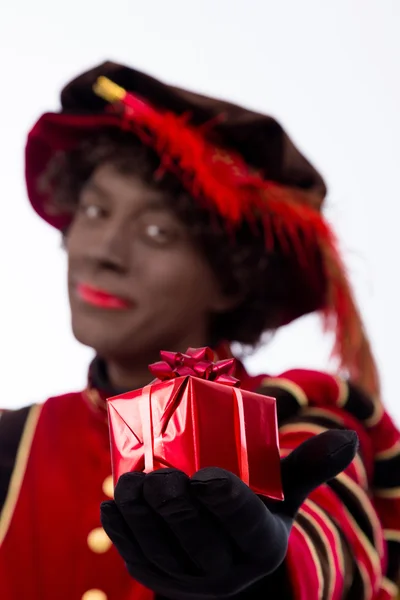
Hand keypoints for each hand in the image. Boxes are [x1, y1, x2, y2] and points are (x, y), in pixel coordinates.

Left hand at [101, 430, 357, 598]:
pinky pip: (138, 561)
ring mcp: (190, 581)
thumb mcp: (284, 490)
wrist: (228, 550)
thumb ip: (309, 464)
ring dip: (140, 518)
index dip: (226, 501)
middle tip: (157, 475)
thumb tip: (347, 437)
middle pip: (198, 541)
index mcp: (262, 545)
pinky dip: (122, 533)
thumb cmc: (257, 508)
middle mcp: (228, 573)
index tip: (205, 474)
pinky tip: (112, 506)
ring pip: (161, 552)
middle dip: (175, 509)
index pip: (245, 524)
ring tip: (126, 484)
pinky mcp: (160, 580)